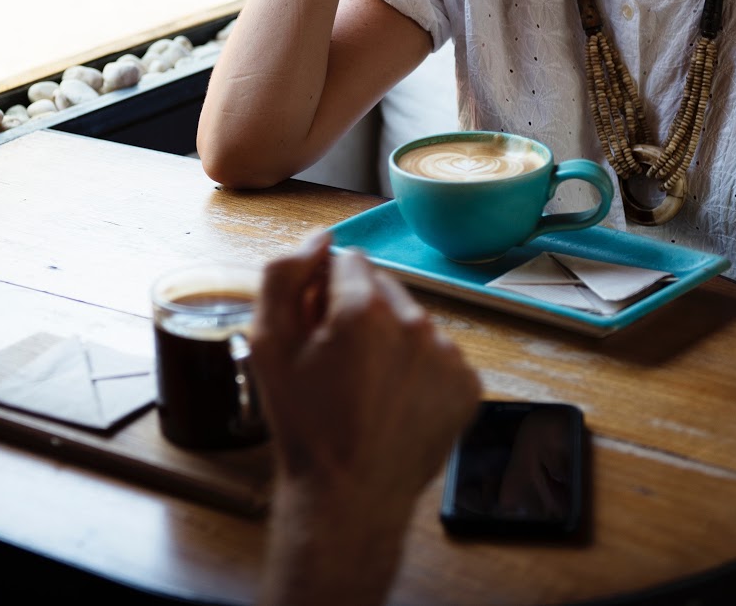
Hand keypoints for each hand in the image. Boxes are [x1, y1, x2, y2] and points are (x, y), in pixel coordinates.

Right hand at [253, 234, 480, 513]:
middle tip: (337, 360)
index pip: (348, 260)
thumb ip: (284, 274)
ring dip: (390, 339)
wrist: (349, 495)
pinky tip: (394, 400)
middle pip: (382, 289)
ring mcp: (448, 355)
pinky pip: (438, 355)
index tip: (316, 326)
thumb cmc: (305, 423)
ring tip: (366, 386)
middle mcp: (415, 323)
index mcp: (365, 308)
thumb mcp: (267, 343)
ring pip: (411, 321)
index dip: (324, 290)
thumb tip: (320, 239)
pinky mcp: (468, 384)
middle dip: (359, 311)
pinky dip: (418, 369)